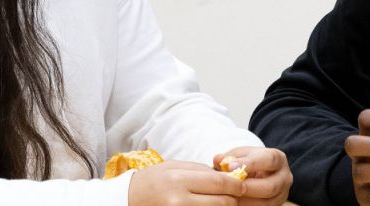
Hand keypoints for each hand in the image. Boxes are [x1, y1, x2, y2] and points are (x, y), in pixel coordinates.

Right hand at [127, 160, 249, 205]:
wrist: (127, 199)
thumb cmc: (151, 181)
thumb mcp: (172, 167)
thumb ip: (199, 169)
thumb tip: (226, 174)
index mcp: (179, 180)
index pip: (219, 183)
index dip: (236, 184)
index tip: (242, 184)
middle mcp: (179, 201)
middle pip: (222, 202)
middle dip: (232, 198)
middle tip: (234, 194)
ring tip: (221, 200)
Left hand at [212, 146, 291, 204]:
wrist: (257, 174)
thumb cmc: (247, 162)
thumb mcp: (240, 155)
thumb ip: (230, 157)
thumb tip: (218, 159)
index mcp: (277, 159)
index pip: (268, 160)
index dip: (250, 164)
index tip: (230, 167)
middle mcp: (285, 177)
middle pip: (270, 186)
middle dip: (248, 188)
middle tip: (231, 188)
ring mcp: (282, 195)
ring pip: (266, 203)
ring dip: (246, 202)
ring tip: (228, 198)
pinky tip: (233, 204)